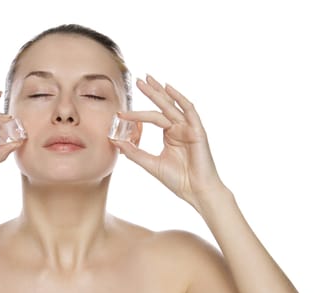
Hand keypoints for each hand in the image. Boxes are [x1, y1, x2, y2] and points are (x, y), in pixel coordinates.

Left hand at [110, 74, 224, 207]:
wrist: (196, 191)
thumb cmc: (178, 180)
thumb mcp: (150, 164)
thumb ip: (134, 152)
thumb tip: (115, 142)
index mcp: (170, 134)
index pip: (152, 118)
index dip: (136, 114)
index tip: (120, 112)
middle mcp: (179, 128)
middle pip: (163, 105)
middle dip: (150, 92)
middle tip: (137, 79)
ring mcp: (189, 128)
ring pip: (172, 106)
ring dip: (160, 92)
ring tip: (148, 80)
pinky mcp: (198, 131)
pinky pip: (189, 110)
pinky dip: (179, 99)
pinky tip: (169, 89)